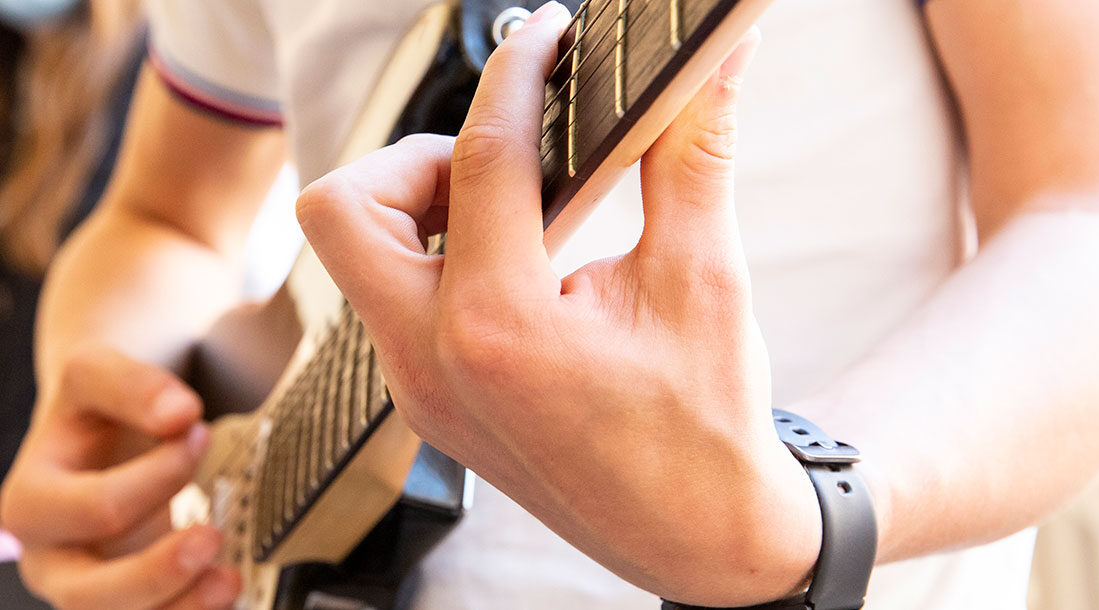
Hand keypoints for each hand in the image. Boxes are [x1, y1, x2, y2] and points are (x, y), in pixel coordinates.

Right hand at [0, 347, 239, 608]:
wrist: (97, 434)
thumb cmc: (94, 413)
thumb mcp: (100, 377)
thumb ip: (134, 386)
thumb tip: (179, 412)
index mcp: (33, 501)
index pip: (98, 508)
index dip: (157, 477)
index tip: (198, 433)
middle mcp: (50, 556)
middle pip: (87, 592)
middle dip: (156, 572)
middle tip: (213, 536)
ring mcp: (86, 586)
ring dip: (179, 607)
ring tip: (228, 580)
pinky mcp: (125, 600)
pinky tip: (223, 591)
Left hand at [299, 3, 816, 604]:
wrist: (699, 537)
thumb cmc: (704, 427)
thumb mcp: (703, 282)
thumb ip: (695, 158)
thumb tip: (713, 69)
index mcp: (500, 329)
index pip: (480, 161)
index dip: (517, 76)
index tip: (544, 38)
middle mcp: (433, 364)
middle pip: (344, 209)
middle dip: (411, 157)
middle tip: (498, 159)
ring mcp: (421, 393)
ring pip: (355, 260)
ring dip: (416, 210)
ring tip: (510, 208)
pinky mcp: (428, 405)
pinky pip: (392, 305)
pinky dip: (437, 261)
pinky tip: (515, 264)